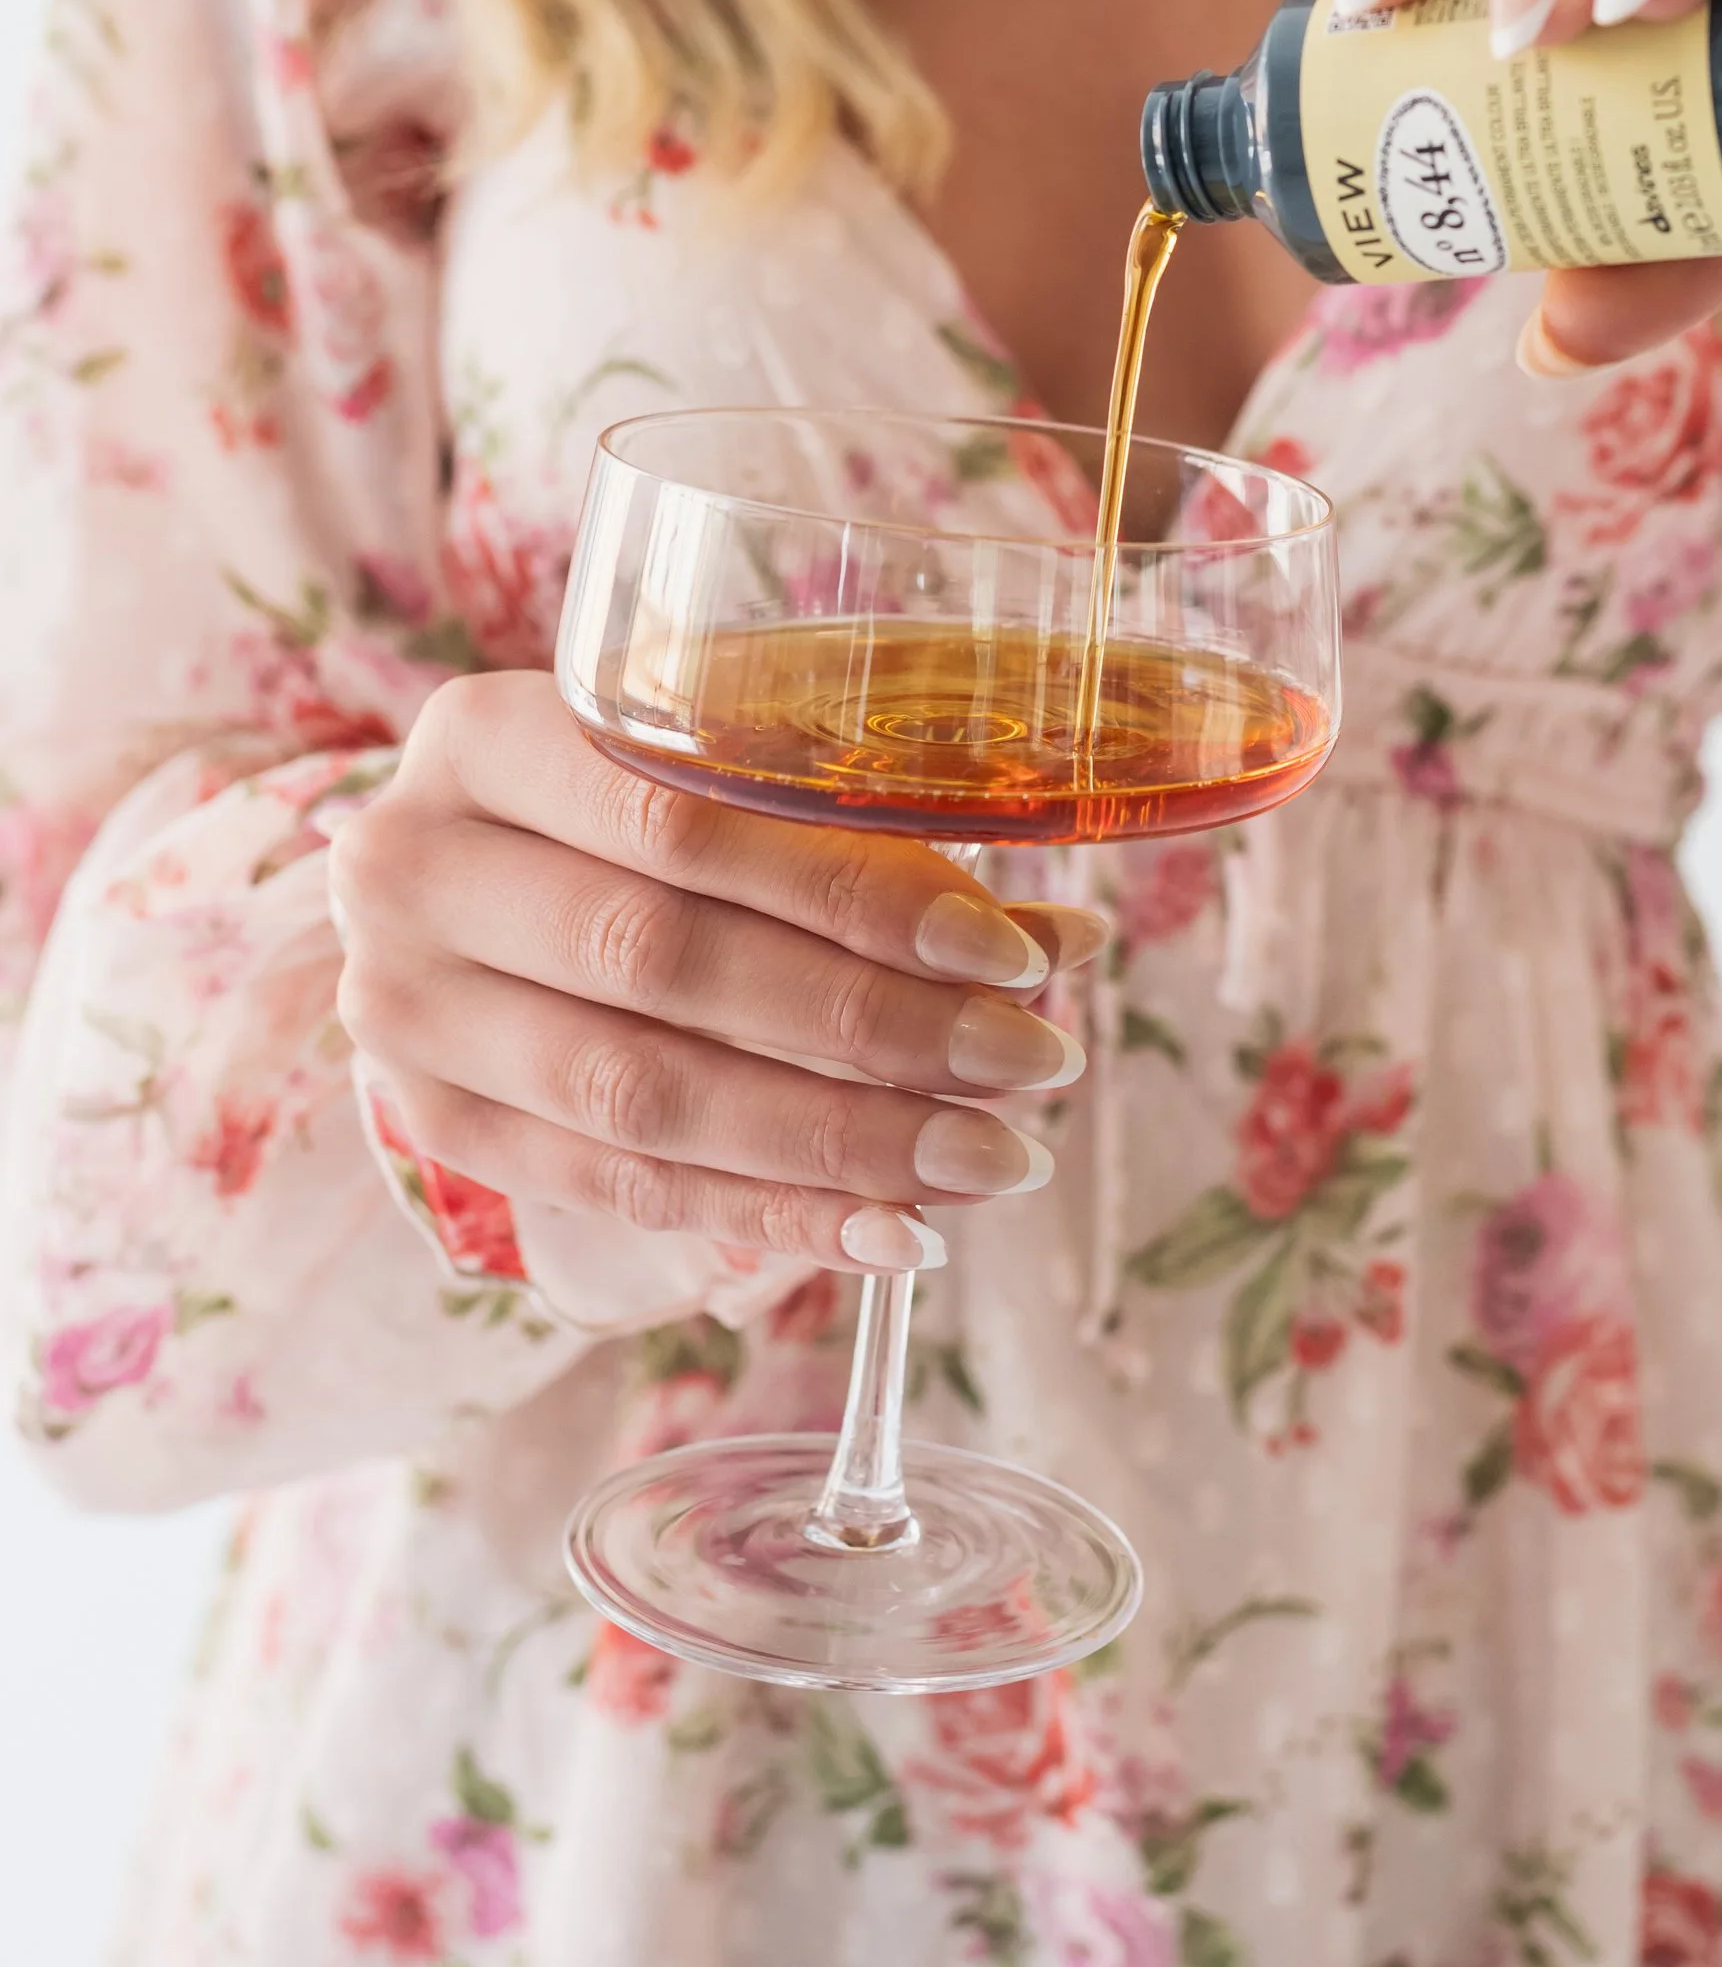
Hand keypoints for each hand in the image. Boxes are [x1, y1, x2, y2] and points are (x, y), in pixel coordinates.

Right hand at [332, 673, 1100, 1274]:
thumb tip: (1068, 933)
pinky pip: (623, 1189)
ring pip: (644, 1097)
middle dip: (874, 1028)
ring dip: (841, 1141)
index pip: (685, 824)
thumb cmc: (619, 796)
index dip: (856, 895)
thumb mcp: (713, 769)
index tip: (1012, 952)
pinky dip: (774, 1216)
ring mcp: (406, 1009)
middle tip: (1033, 1061)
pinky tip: (895, 1231)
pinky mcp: (435, 1124)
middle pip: (665, 965)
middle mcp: (414, 867)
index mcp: (482, 736)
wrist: (451, 868)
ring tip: (992, 1157)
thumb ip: (867, 836)